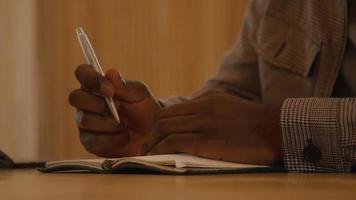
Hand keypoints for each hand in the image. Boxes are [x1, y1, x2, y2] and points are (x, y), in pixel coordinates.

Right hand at [69, 64, 159, 156]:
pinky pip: (93, 140)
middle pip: (75, 97)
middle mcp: (86, 102)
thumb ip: (125, 85)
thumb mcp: (140, 94)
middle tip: (118, 107)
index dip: (92, 79)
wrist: (152, 134)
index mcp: (96, 85)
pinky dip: (113, 139)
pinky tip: (124, 136)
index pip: (82, 73)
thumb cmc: (144, 109)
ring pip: (85, 120)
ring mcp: (85, 122)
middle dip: (98, 104)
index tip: (109, 90)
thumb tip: (110, 73)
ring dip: (109, 122)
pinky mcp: (90, 142)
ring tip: (125, 123)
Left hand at [142, 91, 282, 165]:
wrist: (280, 130)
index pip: (172, 110)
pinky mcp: (210, 140)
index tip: (154, 138)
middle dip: (152, 135)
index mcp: (208, 100)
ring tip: (149, 157)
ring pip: (165, 130)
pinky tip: (159, 159)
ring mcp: (206, 122)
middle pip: (164, 118)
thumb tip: (192, 127)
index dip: (159, 126)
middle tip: (147, 149)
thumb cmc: (259, 125)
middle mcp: (203, 107)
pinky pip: (176, 143)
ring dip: (153, 144)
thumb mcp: (231, 109)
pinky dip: (162, 151)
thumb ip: (210, 113)